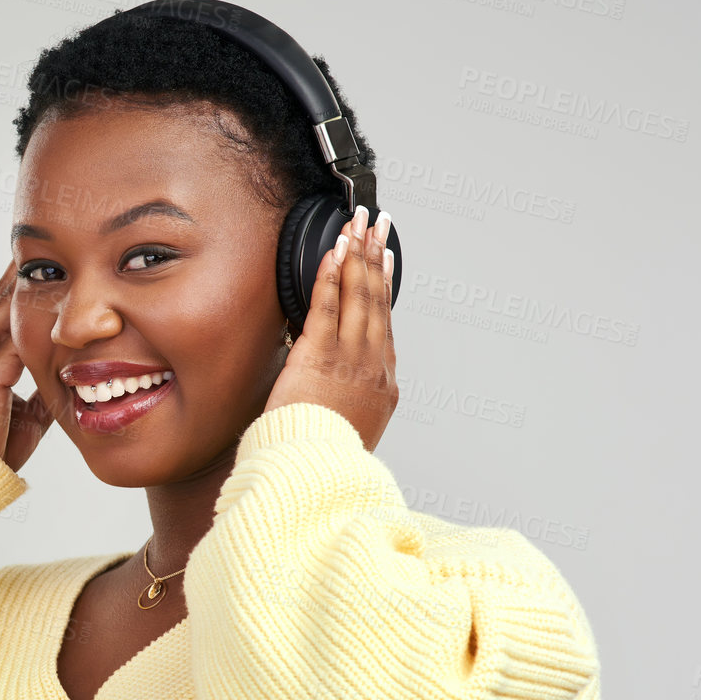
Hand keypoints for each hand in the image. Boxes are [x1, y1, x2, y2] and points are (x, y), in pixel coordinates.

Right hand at [0, 259, 54, 471]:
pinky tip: (60, 295)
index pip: (2, 305)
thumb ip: (39, 391)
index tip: (51, 257)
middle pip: (3, 293)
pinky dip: (37, 314)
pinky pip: (15, 334)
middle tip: (59, 233)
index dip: (25, 280)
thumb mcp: (23, 414)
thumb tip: (66, 380)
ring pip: (7, 305)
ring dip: (33, 279)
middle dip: (29, 265)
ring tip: (61, 250)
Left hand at [263, 204, 397, 450]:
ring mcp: (348, 359)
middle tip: (377, 223)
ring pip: (358, 296)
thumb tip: (337, 388)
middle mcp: (372, 365)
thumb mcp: (350, 429)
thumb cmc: (322, 458)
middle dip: (376, 255)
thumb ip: (349, 401)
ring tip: (359, 224)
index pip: (385, 321)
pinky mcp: (318, 357)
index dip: (385, 284)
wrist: (315, 476)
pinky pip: (326, 307)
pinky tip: (332, 251)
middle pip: (376, 299)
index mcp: (382, 384)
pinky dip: (330, 276)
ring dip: (357, 254)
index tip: (385, 258)